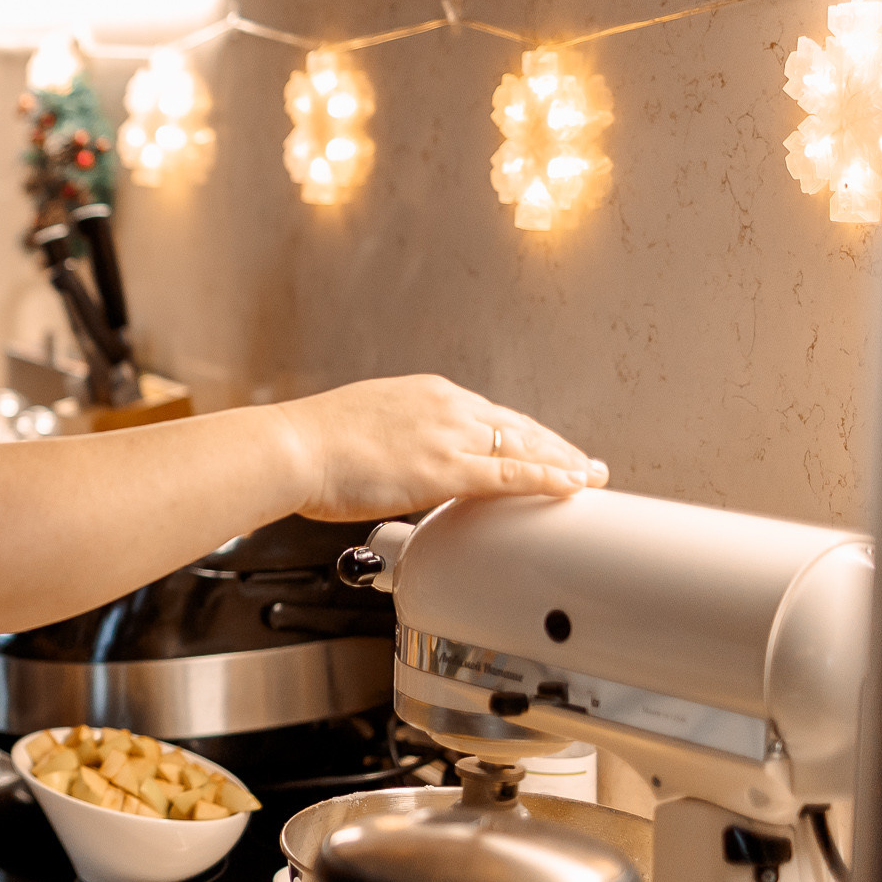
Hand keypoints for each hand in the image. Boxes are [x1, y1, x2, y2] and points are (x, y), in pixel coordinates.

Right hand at [274, 374, 607, 521]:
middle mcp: (446, 407)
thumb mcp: (362, 427)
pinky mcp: (446, 469)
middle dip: (556, 446)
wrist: (291, 448)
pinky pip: (511, 474)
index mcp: (425, 395)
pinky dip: (547, 479)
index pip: (490, 414)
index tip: (541, 445)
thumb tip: (397, 463)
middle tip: (585, 464)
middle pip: (518, 426)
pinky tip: (572, 486)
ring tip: (590, 477)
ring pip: (524, 447)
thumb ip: (393, 441)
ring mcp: (449, 436)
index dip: (523, 433)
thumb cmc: (311, 445)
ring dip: (563, 463)